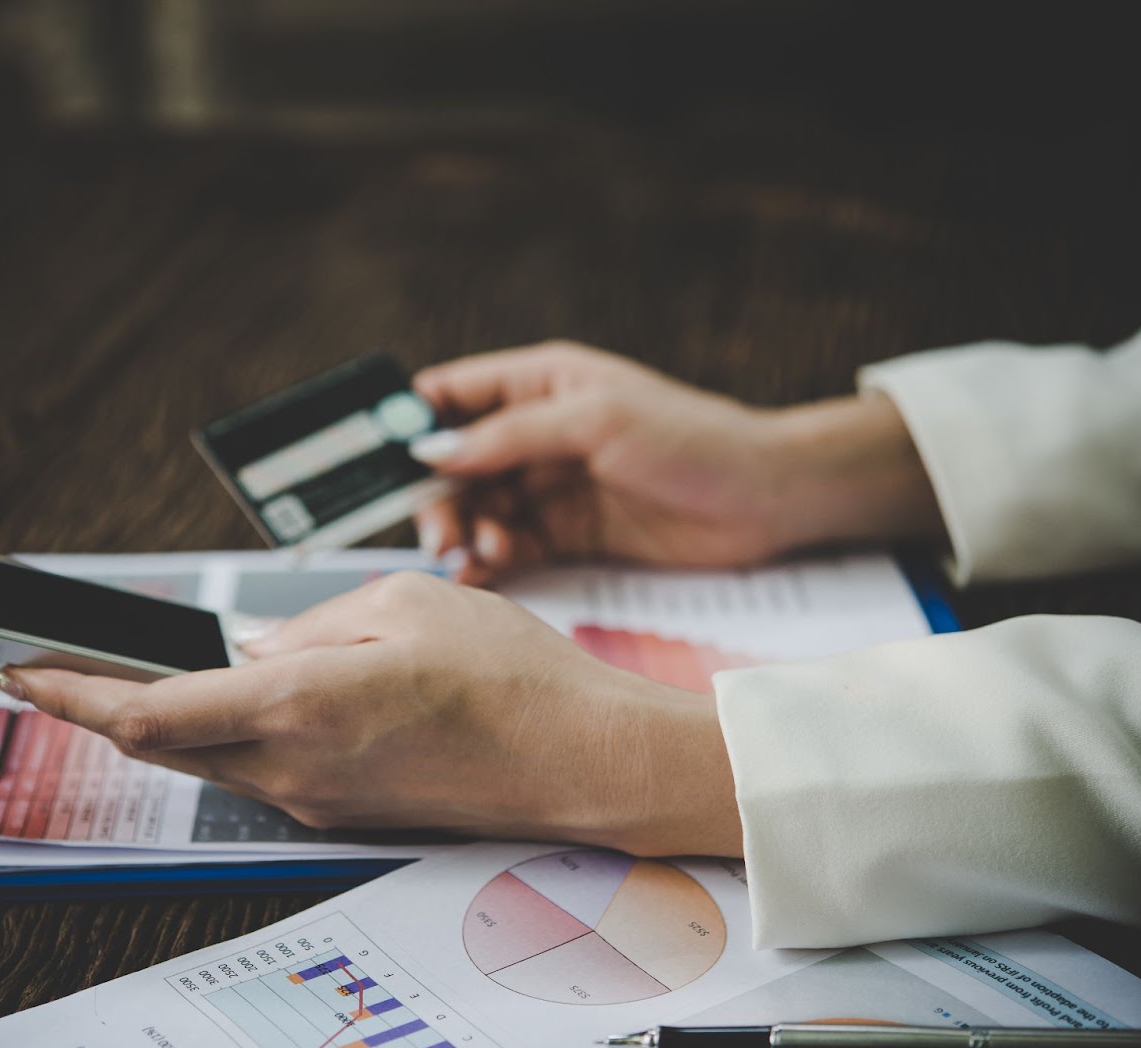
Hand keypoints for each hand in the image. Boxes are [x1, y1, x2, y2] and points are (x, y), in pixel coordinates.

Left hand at [0, 571, 740, 856]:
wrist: (580, 762)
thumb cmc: (509, 676)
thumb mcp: (403, 605)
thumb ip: (309, 626)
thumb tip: (259, 647)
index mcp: (299, 705)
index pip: (149, 712)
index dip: (68, 693)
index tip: (12, 665)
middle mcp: (292, 767)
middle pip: (161, 742)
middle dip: (94, 704)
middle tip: (46, 662)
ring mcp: (314, 798)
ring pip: (206, 755)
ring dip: (161, 717)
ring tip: (125, 672)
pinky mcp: (339, 808)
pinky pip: (256, 767)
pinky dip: (221, 732)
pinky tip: (227, 697)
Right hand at [411, 340, 943, 583]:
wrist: (769, 499)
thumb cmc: (693, 440)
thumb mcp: (596, 421)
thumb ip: (510, 436)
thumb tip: (431, 450)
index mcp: (540, 383)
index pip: (451, 394)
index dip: (407, 422)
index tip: (372, 460)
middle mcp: (536, 432)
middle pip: (454, 463)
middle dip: (435, 496)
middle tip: (439, 534)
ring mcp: (551, 486)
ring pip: (476, 508)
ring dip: (463, 532)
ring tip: (474, 555)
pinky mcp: (568, 534)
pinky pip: (508, 545)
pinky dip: (489, 559)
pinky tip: (485, 570)